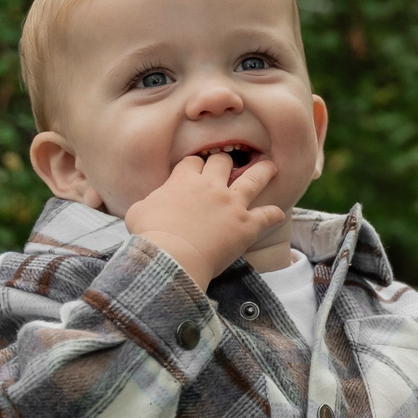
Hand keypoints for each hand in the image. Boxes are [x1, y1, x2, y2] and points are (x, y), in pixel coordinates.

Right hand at [125, 155, 285, 292]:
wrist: (172, 256)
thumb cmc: (151, 235)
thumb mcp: (138, 211)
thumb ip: (149, 201)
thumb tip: (150, 204)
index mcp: (184, 180)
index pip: (193, 161)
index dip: (196, 164)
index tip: (197, 169)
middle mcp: (211, 186)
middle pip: (223, 162)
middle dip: (226, 160)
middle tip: (230, 162)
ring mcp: (231, 204)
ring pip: (254, 179)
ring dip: (264, 171)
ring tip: (271, 167)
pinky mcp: (246, 225)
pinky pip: (266, 215)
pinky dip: (273, 214)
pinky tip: (278, 214)